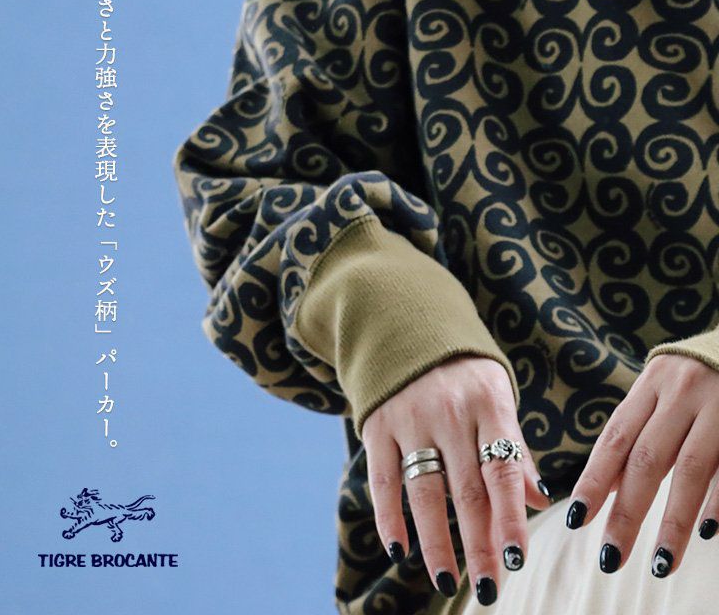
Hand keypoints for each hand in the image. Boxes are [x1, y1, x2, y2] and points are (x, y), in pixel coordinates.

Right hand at [361, 354, 551, 603]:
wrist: (408, 330)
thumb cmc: (464, 376)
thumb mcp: (497, 398)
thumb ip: (515, 447)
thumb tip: (540, 501)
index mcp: (488, 404)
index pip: (503, 469)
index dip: (511, 516)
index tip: (518, 560)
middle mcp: (448, 412)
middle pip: (466, 489)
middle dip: (480, 543)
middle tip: (491, 587)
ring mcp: (409, 419)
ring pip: (424, 491)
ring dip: (436, 541)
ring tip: (449, 581)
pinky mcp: (377, 426)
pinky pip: (383, 479)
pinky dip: (389, 517)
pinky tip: (399, 550)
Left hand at [566, 353, 718, 576]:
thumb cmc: (692, 378)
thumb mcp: (659, 392)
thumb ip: (635, 433)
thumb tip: (603, 490)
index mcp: (648, 388)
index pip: (613, 440)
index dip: (593, 481)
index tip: (575, 520)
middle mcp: (678, 395)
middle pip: (645, 461)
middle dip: (626, 513)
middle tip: (610, 558)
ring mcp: (716, 407)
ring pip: (689, 471)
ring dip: (673, 521)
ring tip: (659, 562)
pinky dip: (718, 501)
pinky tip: (707, 532)